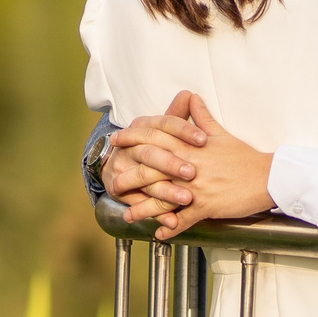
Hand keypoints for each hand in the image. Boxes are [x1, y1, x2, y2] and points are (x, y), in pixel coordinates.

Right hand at [102, 90, 208, 211]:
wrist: (114, 166)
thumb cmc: (147, 147)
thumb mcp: (162, 130)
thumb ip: (177, 114)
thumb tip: (189, 94)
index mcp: (142, 128)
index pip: (162, 125)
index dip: (183, 131)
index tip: (203, 138)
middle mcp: (131, 148)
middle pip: (151, 153)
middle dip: (172, 163)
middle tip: (193, 172)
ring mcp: (126, 170)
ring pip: (145, 180)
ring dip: (167, 191)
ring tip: (188, 199)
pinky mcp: (125, 192)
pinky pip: (140, 204)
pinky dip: (157, 214)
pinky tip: (171, 222)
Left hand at [117, 97, 271, 238]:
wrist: (269, 176)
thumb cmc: (245, 156)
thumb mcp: (221, 134)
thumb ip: (201, 117)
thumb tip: (191, 98)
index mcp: (191, 147)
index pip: (156, 139)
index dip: (133, 138)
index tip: (117, 139)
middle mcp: (189, 166)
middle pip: (151, 169)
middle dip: (129, 175)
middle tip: (111, 180)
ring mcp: (196, 188)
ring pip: (162, 198)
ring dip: (143, 208)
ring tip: (128, 216)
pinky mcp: (207, 206)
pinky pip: (184, 219)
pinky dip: (171, 228)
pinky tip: (159, 234)